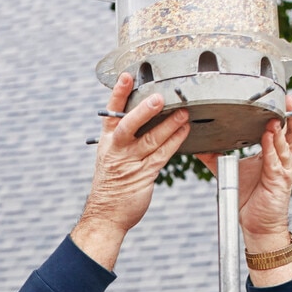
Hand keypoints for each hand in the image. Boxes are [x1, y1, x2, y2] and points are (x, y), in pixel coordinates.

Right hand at [72, 75, 190, 270]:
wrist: (106, 215)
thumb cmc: (111, 183)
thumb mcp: (110, 157)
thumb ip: (123, 138)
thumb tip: (144, 116)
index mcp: (107, 141)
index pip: (112, 113)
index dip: (119, 94)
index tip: (127, 76)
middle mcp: (116, 150)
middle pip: (129, 124)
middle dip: (144, 110)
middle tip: (159, 97)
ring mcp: (129, 163)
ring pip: (150, 140)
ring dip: (169, 124)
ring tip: (184, 111)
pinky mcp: (143, 175)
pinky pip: (161, 156)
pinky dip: (174, 142)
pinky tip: (185, 132)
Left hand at [196, 96, 291, 252]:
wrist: (257, 224)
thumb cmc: (250, 198)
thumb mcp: (232, 171)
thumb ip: (216, 157)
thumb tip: (199, 146)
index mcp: (276, 154)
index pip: (285, 129)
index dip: (287, 114)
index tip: (283, 98)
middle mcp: (283, 159)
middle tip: (287, 100)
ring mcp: (283, 170)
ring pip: (286, 144)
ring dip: (279, 130)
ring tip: (274, 117)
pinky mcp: (279, 181)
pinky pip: (276, 162)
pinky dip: (271, 149)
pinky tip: (267, 138)